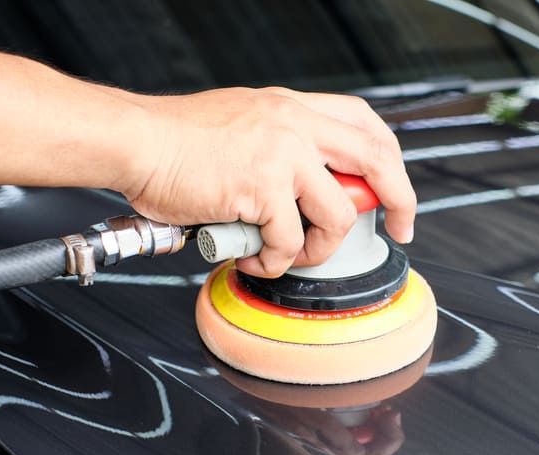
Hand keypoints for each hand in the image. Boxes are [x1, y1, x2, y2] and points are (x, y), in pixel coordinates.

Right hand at [122, 87, 415, 277]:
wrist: (137, 142)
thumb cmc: (176, 142)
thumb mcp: (245, 125)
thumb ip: (282, 147)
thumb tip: (306, 187)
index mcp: (292, 107)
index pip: (365, 124)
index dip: (390, 159)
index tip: (393, 191)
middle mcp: (295, 124)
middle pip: (377, 160)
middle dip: (401, 199)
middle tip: (400, 228)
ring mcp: (282, 154)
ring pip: (338, 214)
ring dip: (319, 249)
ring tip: (287, 256)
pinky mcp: (262, 187)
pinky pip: (289, 241)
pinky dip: (274, 262)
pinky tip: (251, 259)